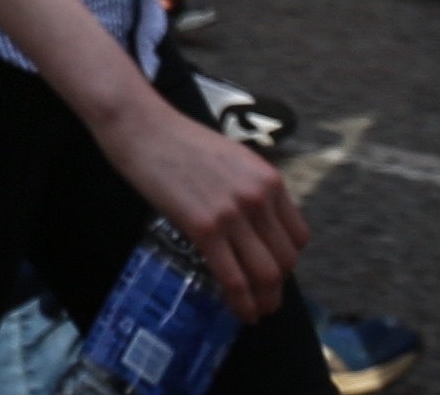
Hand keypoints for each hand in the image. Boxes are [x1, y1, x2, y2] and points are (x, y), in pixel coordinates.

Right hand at [101, 89, 305, 318]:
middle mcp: (259, 197)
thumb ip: (248, 189)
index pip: (298, 236)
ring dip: (266, 301)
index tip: (272, 268)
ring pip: (266, 273)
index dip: (287, 260)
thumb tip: (250, 225)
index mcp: (268, 179)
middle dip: (278, 286)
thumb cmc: (178, 139)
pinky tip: (242, 312)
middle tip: (266, 298)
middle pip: (285, 259)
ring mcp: (233, 213)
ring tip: (257, 311)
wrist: (141, 126)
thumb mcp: (231, 159)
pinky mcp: (204, 227)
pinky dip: (242, 302)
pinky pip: (233, 277)